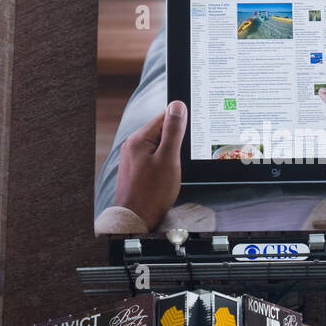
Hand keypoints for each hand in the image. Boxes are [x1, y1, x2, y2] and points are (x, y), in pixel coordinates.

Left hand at [114, 101, 187, 230]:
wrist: (135, 219)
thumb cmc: (152, 193)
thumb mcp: (168, 158)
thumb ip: (173, 131)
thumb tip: (177, 105)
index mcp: (139, 138)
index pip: (165, 117)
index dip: (182, 123)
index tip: (193, 134)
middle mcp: (133, 145)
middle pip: (161, 131)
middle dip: (176, 141)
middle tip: (183, 157)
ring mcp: (133, 157)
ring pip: (158, 145)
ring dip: (170, 153)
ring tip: (173, 169)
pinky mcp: (136, 169)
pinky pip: (154, 157)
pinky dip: (163, 162)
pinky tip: (167, 175)